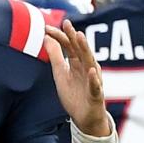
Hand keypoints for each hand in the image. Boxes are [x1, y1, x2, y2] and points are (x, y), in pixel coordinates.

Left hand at [45, 19, 110, 136]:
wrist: (84, 118)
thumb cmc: (74, 95)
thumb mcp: (60, 74)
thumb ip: (55, 56)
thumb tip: (47, 37)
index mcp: (77, 63)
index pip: (69, 46)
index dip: (59, 36)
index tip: (47, 27)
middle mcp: (86, 68)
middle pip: (80, 50)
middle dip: (74, 37)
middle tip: (67, 23)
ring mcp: (93, 81)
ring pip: (90, 63)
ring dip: (86, 50)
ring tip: (80, 37)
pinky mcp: (96, 95)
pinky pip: (96, 86)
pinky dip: (94, 79)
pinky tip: (91, 71)